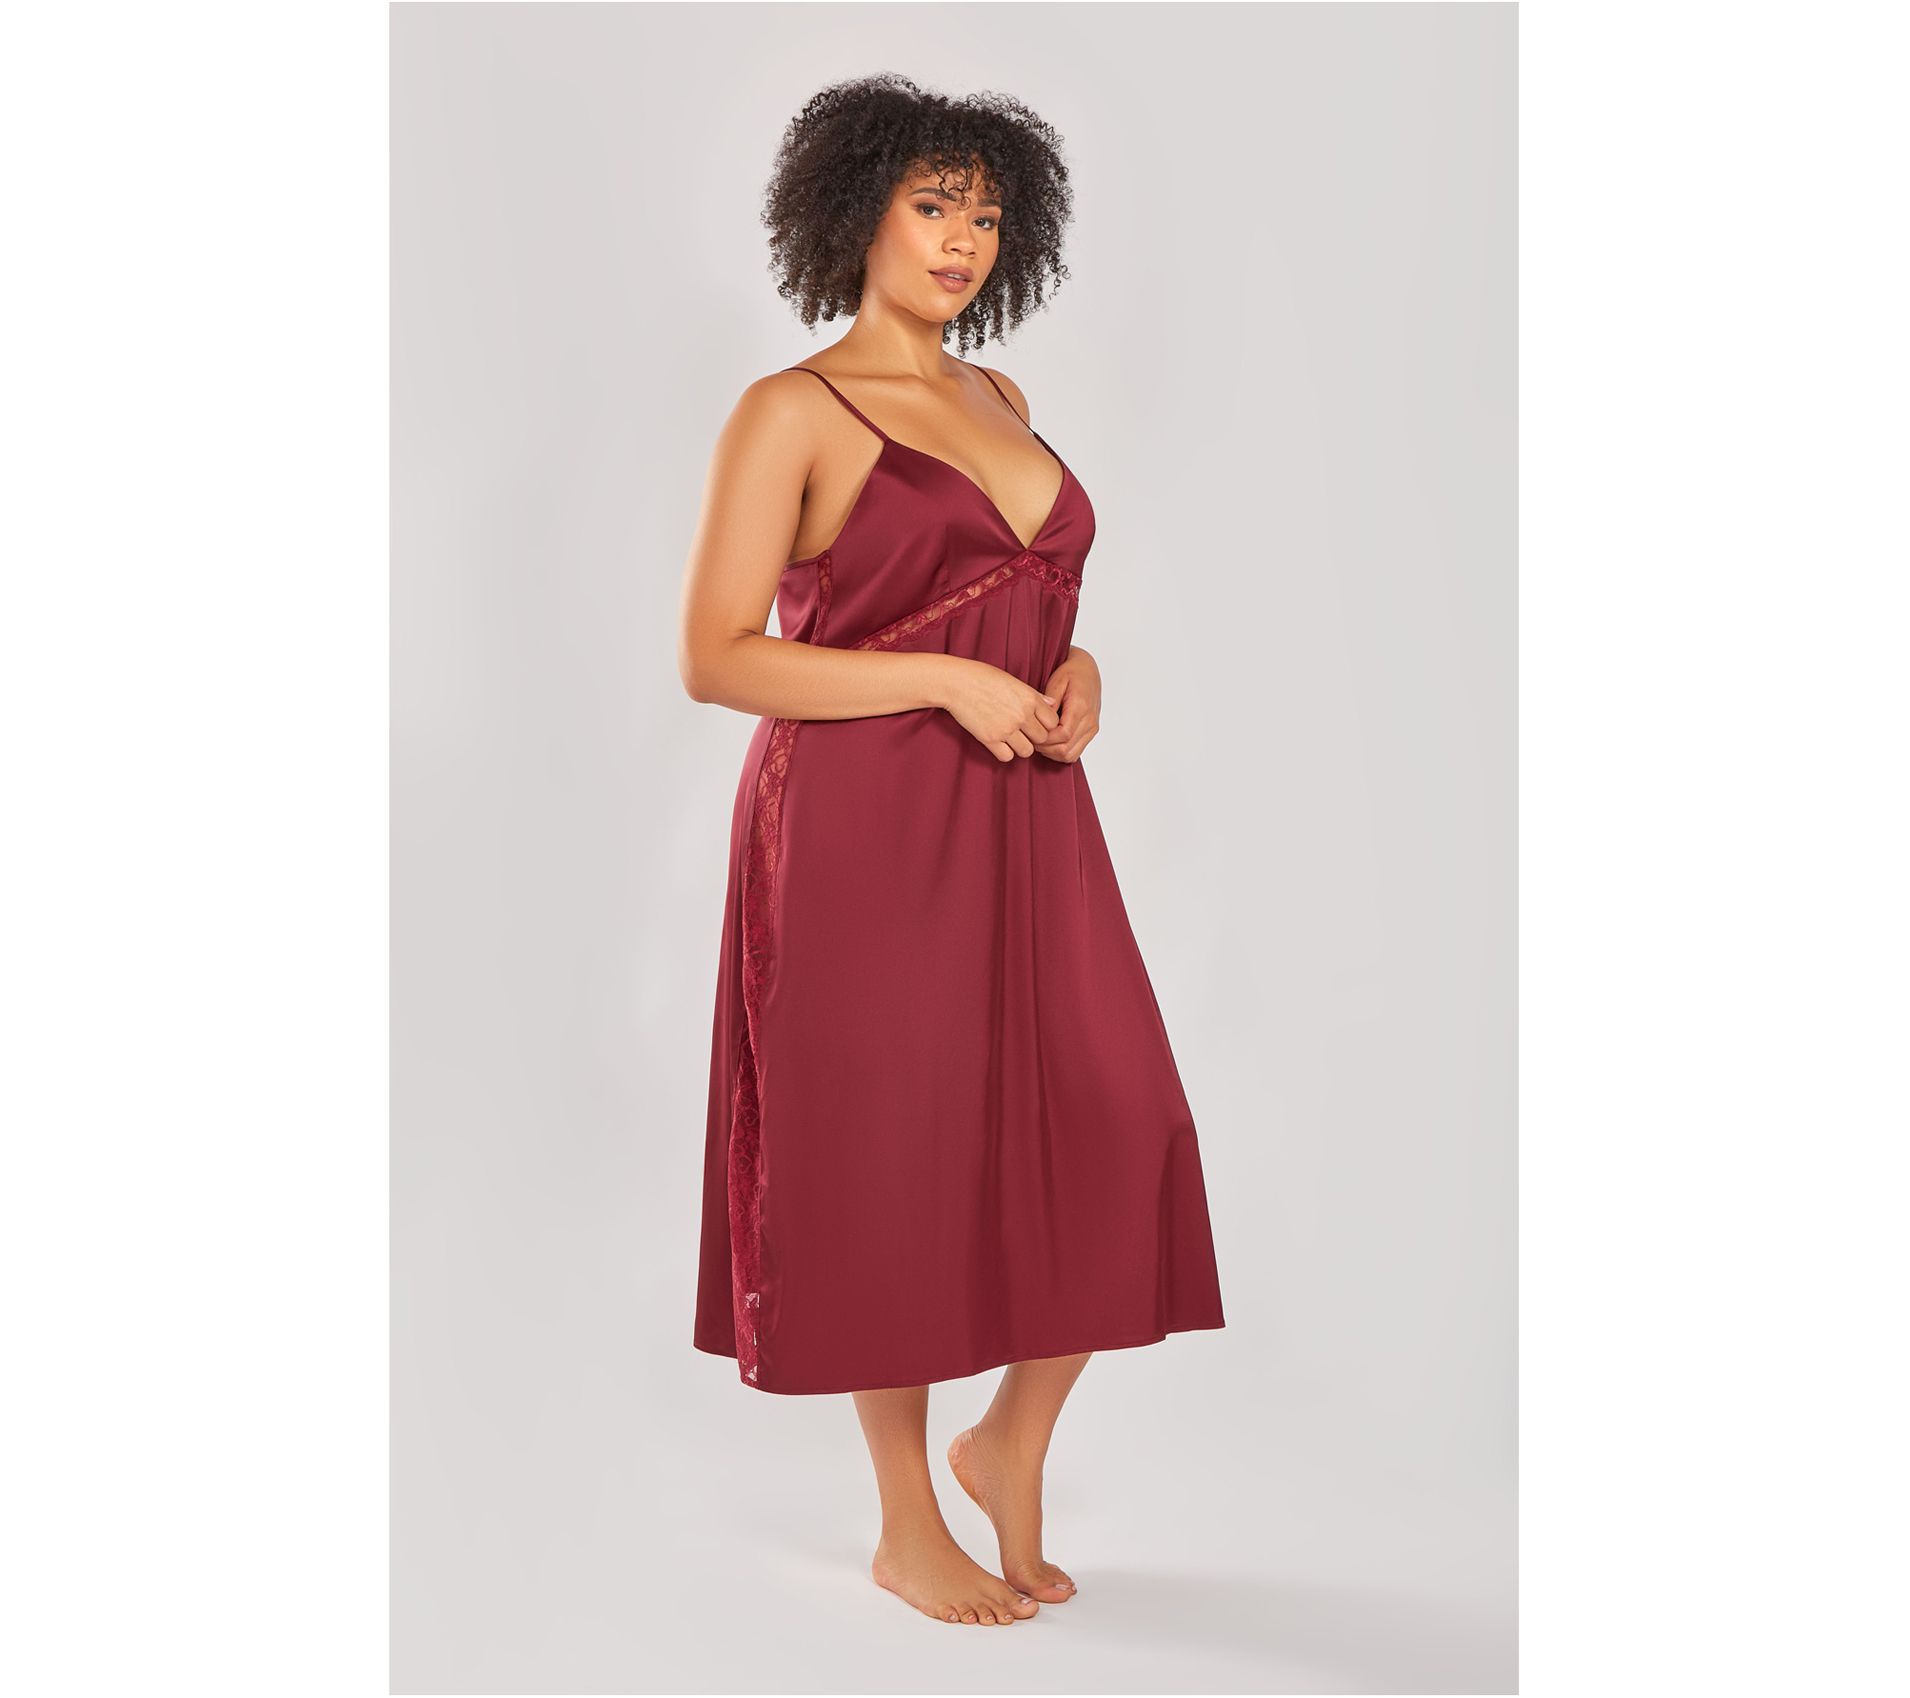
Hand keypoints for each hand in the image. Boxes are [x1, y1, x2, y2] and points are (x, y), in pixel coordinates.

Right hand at [941, 659, 1063, 761]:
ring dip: (1021, 746)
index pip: (1053, 722)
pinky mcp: (990, 739)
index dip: (1045, 725)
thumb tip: (1052, 704)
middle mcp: (1021, 715)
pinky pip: (1007, 757)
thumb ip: (1034, 695)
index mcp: (1029, 698)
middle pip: (1042, 738)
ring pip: (1027, 751)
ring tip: (1011, 738)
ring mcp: (1006, 728)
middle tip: (1023, 732)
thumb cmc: (982, 677)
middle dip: (1034, 737)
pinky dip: (1004, 752)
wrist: (956, 683)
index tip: (1036, 723)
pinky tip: (999, 742)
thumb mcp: (1013, 681)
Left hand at [1034, 647, 1100, 762]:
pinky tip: (1050, 742)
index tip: (1032, 733)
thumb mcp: (1057, 681)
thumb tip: (1041, 720)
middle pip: (1066, 749)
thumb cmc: (1071, 673)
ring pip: (1070, 755)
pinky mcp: (1091, 732)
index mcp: (1081, 707)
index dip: (1045, 739)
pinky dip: (1060, 752)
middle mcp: (1090, 721)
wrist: (1088, 670)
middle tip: (1031, 740)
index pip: (1063, 734)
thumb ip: (1050, 702)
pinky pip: (1075, 753)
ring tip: (1040, 741)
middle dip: (1046, 748)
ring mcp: (1092, 728)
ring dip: (1052, 753)